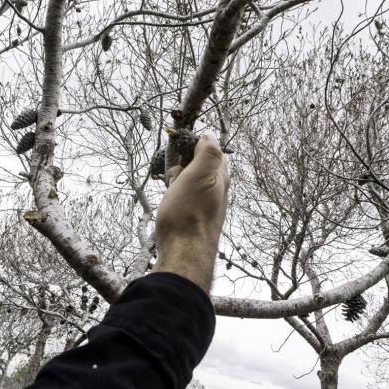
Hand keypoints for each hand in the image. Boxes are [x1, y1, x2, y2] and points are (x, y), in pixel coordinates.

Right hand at [153, 133, 229, 291]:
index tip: (176, 151)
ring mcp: (205, 203)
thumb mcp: (201, 174)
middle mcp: (216, 189)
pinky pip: (182, 196)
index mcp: (220, 176)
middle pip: (196, 164)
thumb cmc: (189, 212)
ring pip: (187, 180)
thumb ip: (209, 152)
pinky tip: (168, 203)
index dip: (191, 145)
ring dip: (175, 180)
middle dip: (180, 164)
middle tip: (172, 175)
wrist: (184, 253)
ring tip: (169, 191)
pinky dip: (173, 194)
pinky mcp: (192, 216)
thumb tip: (209, 135)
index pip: (209, 148)